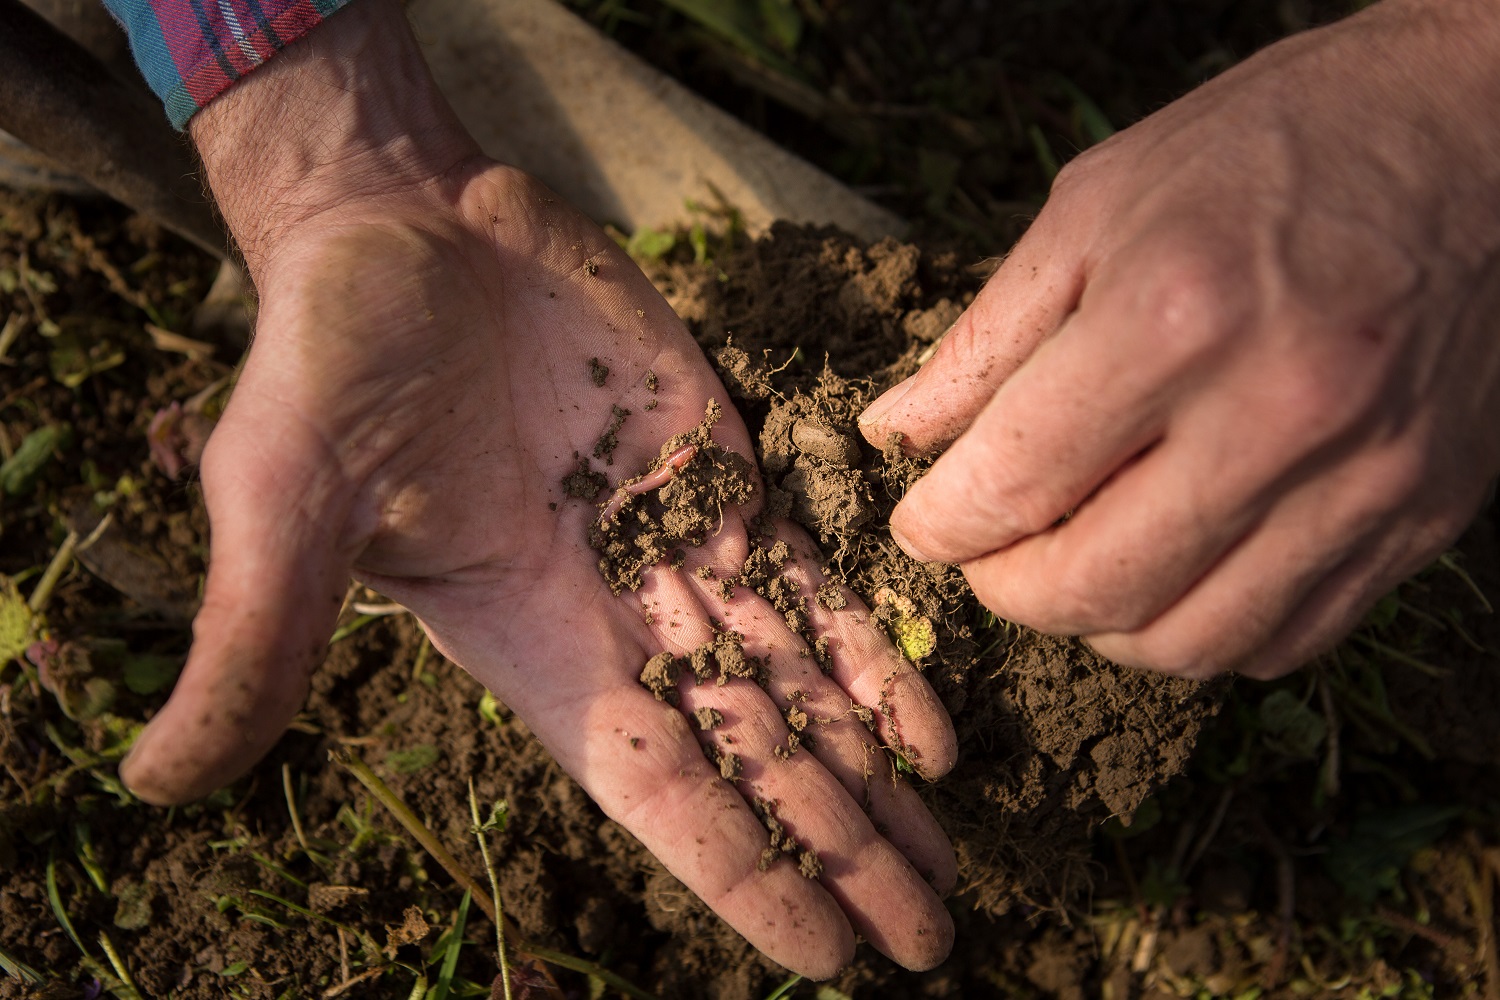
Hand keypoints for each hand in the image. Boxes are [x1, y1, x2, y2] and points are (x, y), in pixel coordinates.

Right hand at [117, 1, 956, 976]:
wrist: (409, 228)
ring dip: (874, 780)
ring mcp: (680, 547)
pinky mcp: (722, 475)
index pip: (655, 785)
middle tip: (930, 944)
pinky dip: (874, 655)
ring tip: (945, 872)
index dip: (741, 871)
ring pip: (797, 689)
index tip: (826, 953)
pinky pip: (814, 585)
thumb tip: (159, 786)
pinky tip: (934, 735)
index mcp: (527, 647)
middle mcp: (617, 618)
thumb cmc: (330, 358)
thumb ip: (262, 635)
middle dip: (839, 852)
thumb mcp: (281, 497)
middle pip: (751, 760)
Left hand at [859, 0, 1499, 679]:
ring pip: (1186, 640)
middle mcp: (1280, 411)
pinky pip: (1282, 638)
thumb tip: (896, 434)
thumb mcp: (1096, 208)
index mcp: (1176, 315)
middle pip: (1093, 585)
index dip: (941, 525)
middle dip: (1005, 588)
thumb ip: (986, 339)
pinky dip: (1200, 629)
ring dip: (1099, 623)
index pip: (1015, 483)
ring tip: (1073, 563)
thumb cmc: (1268, 151)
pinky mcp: (1421, 515)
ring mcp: (1365, 476)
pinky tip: (1171, 569)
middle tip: (987, 552)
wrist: (1472, 133)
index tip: (923, 523)